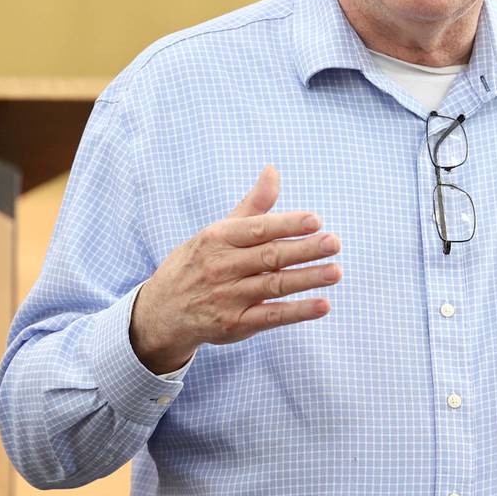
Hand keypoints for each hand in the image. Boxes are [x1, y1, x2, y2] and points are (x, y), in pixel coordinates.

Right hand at [129, 165, 341, 373]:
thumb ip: (252, 206)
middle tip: (334, 242)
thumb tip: (273, 170)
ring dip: (307, 279)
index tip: (316, 220)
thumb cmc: (199, 263)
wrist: (161, 312)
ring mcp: (228, 297)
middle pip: (269, 257)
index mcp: (218, 239)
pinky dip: (297, 312)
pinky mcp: (235, 324)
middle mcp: (222, 267)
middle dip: (304, 250)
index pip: (257, 229)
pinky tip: (323, 305)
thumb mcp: (217, 231)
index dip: (287, 224)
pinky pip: (271, 317)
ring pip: (273, 285)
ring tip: (335, 272)